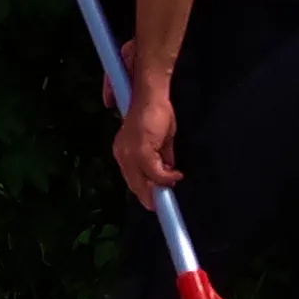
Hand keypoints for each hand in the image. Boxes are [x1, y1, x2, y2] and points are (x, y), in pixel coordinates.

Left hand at [114, 78, 181, 206]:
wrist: (149, 94)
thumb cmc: (155, 112)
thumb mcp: (160, 140)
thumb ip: (162, 156)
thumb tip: (168, 169)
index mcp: (124, 150)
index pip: (132, 176)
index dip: (142, 190)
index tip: (152, 202)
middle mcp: (122, 153)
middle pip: (134, 182)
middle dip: (149, 195)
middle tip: (161, 205)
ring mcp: (129, 153)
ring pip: (142, 180)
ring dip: (158, 187)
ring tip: (171, 188)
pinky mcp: (140, 151)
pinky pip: (154, 172)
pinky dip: (166, 177)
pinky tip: (176, 176)